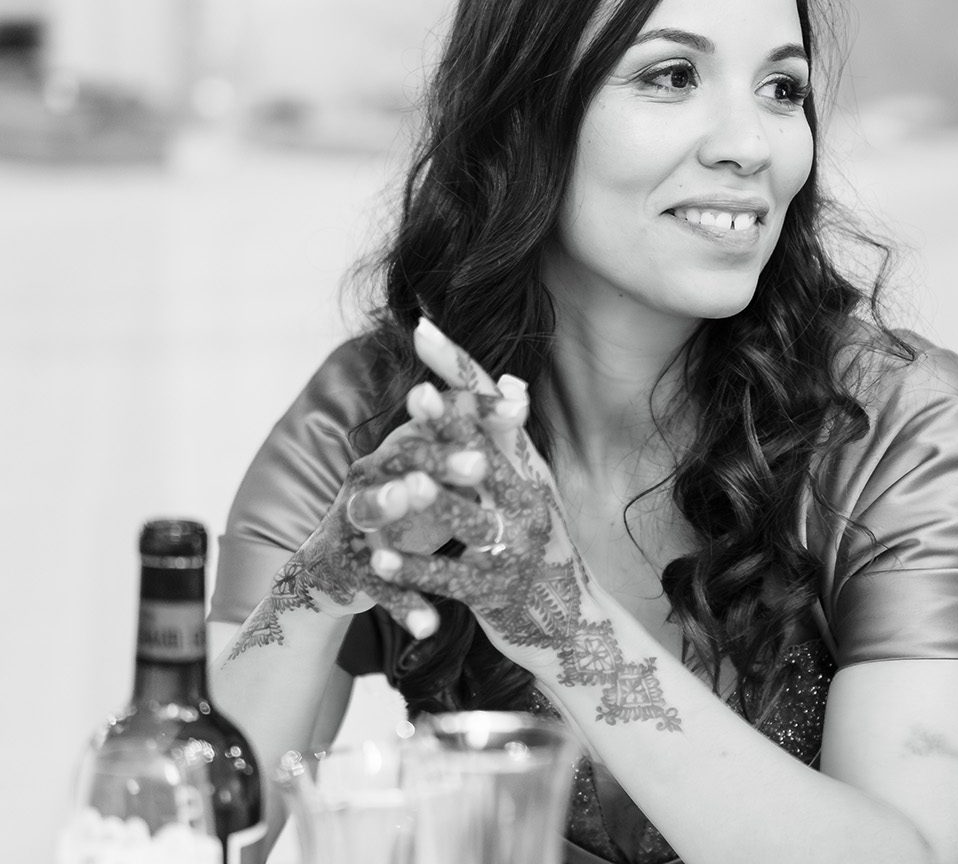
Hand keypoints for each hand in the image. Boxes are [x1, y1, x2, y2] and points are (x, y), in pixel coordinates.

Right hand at [223, 369, 502, 659]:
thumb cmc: (408, 510)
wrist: (340, 566)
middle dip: (440, 459)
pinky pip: (376, 586)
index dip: (479, 412)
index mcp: (402, 446)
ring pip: (369, 509)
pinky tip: (429, 626)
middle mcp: (372, 473)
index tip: (522, 411)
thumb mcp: (441, 473)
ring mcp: (353, 520)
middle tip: (479, 465)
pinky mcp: (348, 567)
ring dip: (390, 504)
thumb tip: (522, 390)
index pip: (439, 417)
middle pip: (403, 457)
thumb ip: (477, 436)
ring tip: (411, 498)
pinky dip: (402, 603)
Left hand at [365, 318, 681, 729]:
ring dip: (428, 497)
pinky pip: (448, 577)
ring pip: (465, 517)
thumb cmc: (544, 552)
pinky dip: (413, 568)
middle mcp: (526, 502)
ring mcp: (511, 549)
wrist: (577, 629)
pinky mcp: (493, 592)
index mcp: (530, 471)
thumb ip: (513, 445)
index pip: (493, 405)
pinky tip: (379, 559)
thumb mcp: (536, 492)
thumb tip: (510, 381)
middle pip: (482, 454)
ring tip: (392, 478)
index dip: (458, 367)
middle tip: (416, 395)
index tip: (423, 327)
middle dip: (449, 424)